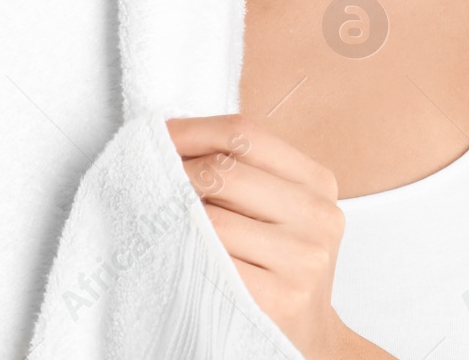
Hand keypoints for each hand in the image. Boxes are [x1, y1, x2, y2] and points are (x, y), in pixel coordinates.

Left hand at [166, 113, 374, 358]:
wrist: (302, 337)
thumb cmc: (277, 265)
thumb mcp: (278, 208)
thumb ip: (242, 170)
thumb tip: (170, 138)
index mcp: (318, 183)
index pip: (245, 136)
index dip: (192, 131)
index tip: (157, 136)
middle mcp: (318, 216)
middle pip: (224, 172)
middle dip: (176, 173)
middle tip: (151, 182)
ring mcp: (303, 258)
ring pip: (212, 218)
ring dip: (175, 216)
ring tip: (165, 221)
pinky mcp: (280, 297)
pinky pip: (212, 260)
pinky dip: (185, 252)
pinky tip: (179, 253)